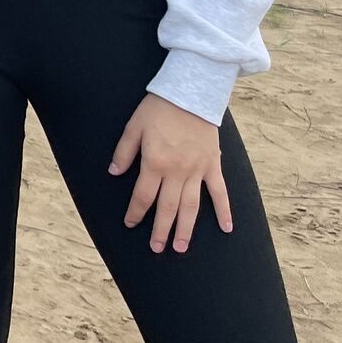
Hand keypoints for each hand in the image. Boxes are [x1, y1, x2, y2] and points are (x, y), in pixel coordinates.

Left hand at [110, 94, 231, 252]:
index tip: (130, 223)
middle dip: (160, 230)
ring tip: (180, 247)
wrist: (191, 93)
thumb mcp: (133, 127)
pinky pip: (220, 193)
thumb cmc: (158, 109)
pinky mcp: (213, 165)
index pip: (143, 196)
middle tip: (156, 249)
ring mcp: (198, 170)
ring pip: (191, 206)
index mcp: (155, 163)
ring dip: (186, 229)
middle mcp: (177, 171)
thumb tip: (114, 173)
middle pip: (167, 208)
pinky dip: (224, 211)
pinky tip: (227, 229)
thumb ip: (123, 152)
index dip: (135, 212)